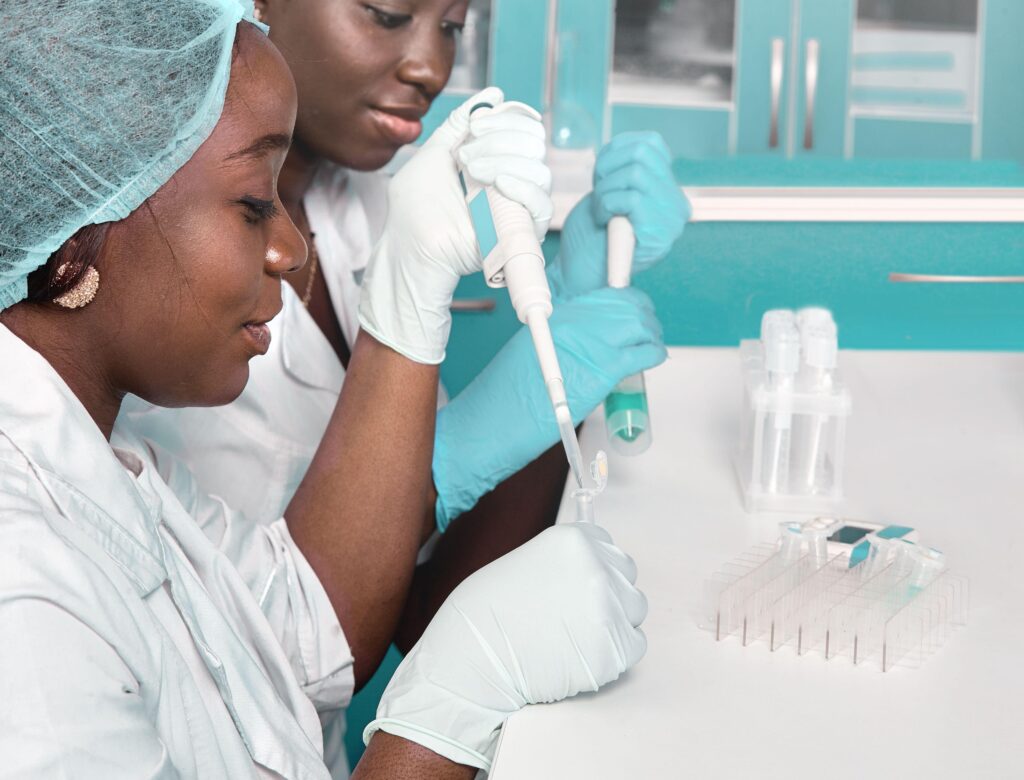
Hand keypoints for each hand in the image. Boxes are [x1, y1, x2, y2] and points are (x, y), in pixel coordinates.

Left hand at [359, 88, 551, 363]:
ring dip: (505, 160)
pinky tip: (497, 182)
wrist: (410, 245)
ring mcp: (518, 208)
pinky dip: (523, 187)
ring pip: (540, 171)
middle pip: (535, 146)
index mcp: (496, 163)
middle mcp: (512, 183)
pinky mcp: (521, 233)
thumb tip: (495, 94)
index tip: (475, 126)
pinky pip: (542, 206)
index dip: (507, 120)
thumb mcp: (435, 152)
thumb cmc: (415, 207)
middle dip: (502, 138)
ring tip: (471, 170)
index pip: (525, 131)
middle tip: (467, 154)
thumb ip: (460, 123)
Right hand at [364, 522, 647, 770]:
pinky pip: (634, 646)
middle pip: (625, 577)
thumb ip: (565, 562)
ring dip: (614, 621)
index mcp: (574, 541)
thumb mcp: (528, 562)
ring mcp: (608, 609)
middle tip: (577, 613)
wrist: (472, 656)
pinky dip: (615, 652)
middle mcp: (597, 568)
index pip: (608, 546)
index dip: (595, 566)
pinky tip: (584, 654)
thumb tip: (589, 571)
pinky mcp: (613, 650)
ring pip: (634, 610)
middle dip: (608, 593)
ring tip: (578, 635)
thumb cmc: (489, 611)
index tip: (581, 584)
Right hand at [432, 286, 665, 527]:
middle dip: (643, 315)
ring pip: (638, 324)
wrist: (487, 428)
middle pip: (625, 304)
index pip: (603, 295)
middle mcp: (570, 323)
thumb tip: (593, 342)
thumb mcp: (532, 353)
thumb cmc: (503, 401)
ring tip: (649, 345)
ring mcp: (586, 344)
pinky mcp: (599, 371)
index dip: (625, 302)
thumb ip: (562, 341)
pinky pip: (642, 353)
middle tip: (646, 330)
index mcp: (553, 318)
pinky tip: (651, 359)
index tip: (633, 311)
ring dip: (651, 333)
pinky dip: (653, 354)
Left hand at [549, 131, 689, 299]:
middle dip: (607, 169)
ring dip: (606, 190)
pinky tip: (604, 222)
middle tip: (599, 196)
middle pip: (642, 153)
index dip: (615, 151)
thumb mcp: (611, 188)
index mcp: (668, 190)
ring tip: (602, 212)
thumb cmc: (592, 234)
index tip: (601, 177)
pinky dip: (607, 205)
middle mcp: (677, 205)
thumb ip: (628, 165)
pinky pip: (632, 198)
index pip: (651, 142)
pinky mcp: (660, 234)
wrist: (580, 276)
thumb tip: (636, 146)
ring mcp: (672, 220)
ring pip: (636, 173)